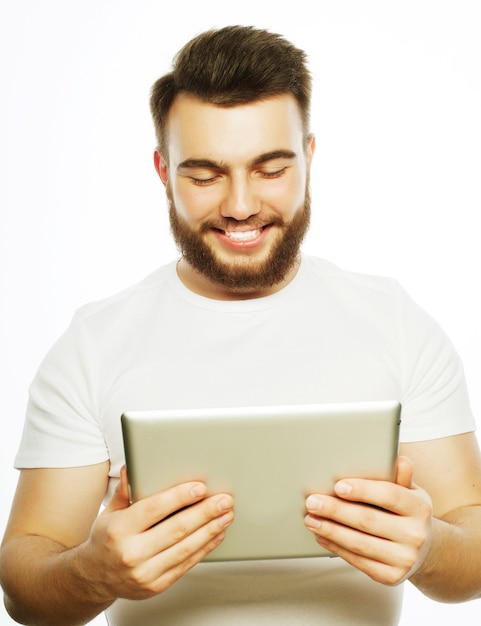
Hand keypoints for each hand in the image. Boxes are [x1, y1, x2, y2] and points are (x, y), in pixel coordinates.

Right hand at [78, 466, 233, 601]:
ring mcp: (144, 573)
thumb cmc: (106, 539)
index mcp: (118, 530)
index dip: (179, 497)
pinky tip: (216, 534)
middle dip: (205, 512)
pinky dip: (205, 548)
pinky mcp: (156, 586)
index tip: (199, 487)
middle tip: (224, 500)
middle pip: (176, 529)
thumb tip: (131, 468)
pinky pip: (186, 564)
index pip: (154, 509)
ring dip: (211, 529)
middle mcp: (131, 553)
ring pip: (185, 548)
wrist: (94, 577)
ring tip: (226, 515)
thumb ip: (125, 491)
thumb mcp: (110, 512)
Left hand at [304, 456, 432, 584]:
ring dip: (330, 530)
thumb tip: (399, 460)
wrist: (425, 549)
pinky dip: (337, 547)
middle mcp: (416, 535)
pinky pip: (358, 561)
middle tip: (312, 501)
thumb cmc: (407, 512)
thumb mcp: (409, 492)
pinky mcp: (391, 577)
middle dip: (335, 510)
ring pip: (359, 543)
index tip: (338, 486)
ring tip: (310, 519)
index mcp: (420, 508)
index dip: (362, 490)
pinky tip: (322, 536)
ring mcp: (405, 559)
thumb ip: (400, 477)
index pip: (389, 495)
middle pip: (368, 520)